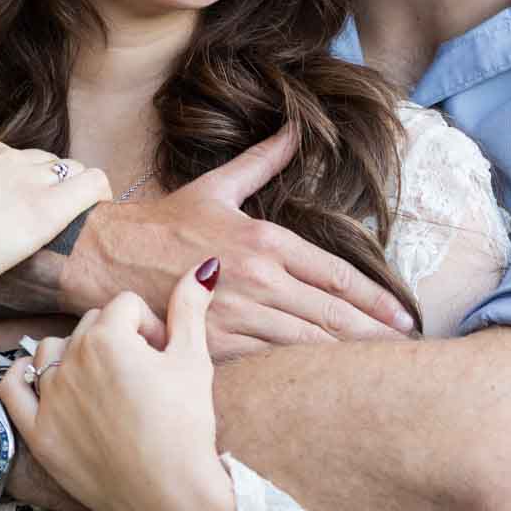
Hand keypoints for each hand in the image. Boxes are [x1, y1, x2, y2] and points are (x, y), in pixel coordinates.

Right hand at [0, 116, 111, 302]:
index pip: (5, 155)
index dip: (8, 181)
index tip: (3, 206)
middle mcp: (2, 154)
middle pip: (38, 164)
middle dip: (39, 187)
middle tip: (30, 220)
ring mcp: (27, 179)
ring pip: (67, 171)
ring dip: (69, 190)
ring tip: (68, 218)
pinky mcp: (47, 209)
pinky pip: (91, 185)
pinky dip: (100, 192)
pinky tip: (101, 206)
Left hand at [0, 263, 236, 510]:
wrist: (170, 494)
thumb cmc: (185, 426)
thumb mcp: (193, 359)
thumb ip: (190, 308)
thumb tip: (204, 266)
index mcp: (107, 338)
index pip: (125, 306)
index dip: (150, 326)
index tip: (164, 354)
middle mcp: (70, 362)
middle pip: (91, 325)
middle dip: (117, 340)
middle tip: (144, 374)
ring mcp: (50, 399)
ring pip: (51, 351)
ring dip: (74, 355)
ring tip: (104, 382)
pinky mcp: (38, 434)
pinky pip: (13, 391)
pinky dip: (21, 377)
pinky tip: (38, 377)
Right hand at [66, 127, 415, 357]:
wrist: (106, 257)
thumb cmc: (163, 222)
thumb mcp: (218, 185)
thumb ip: (263, 160)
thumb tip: (295, 127)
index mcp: (265, 241)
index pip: (335, 275)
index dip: (374, 299)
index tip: (401, 315)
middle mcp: (258, 280)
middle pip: (331, 315)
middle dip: (372, 334)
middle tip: (404, 350)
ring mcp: (237, 317)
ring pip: (305, 344)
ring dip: (343, 358)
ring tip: (375, 370)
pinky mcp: (214, 345)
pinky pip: (266, 363)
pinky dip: (296, 373)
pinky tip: (320, 383)